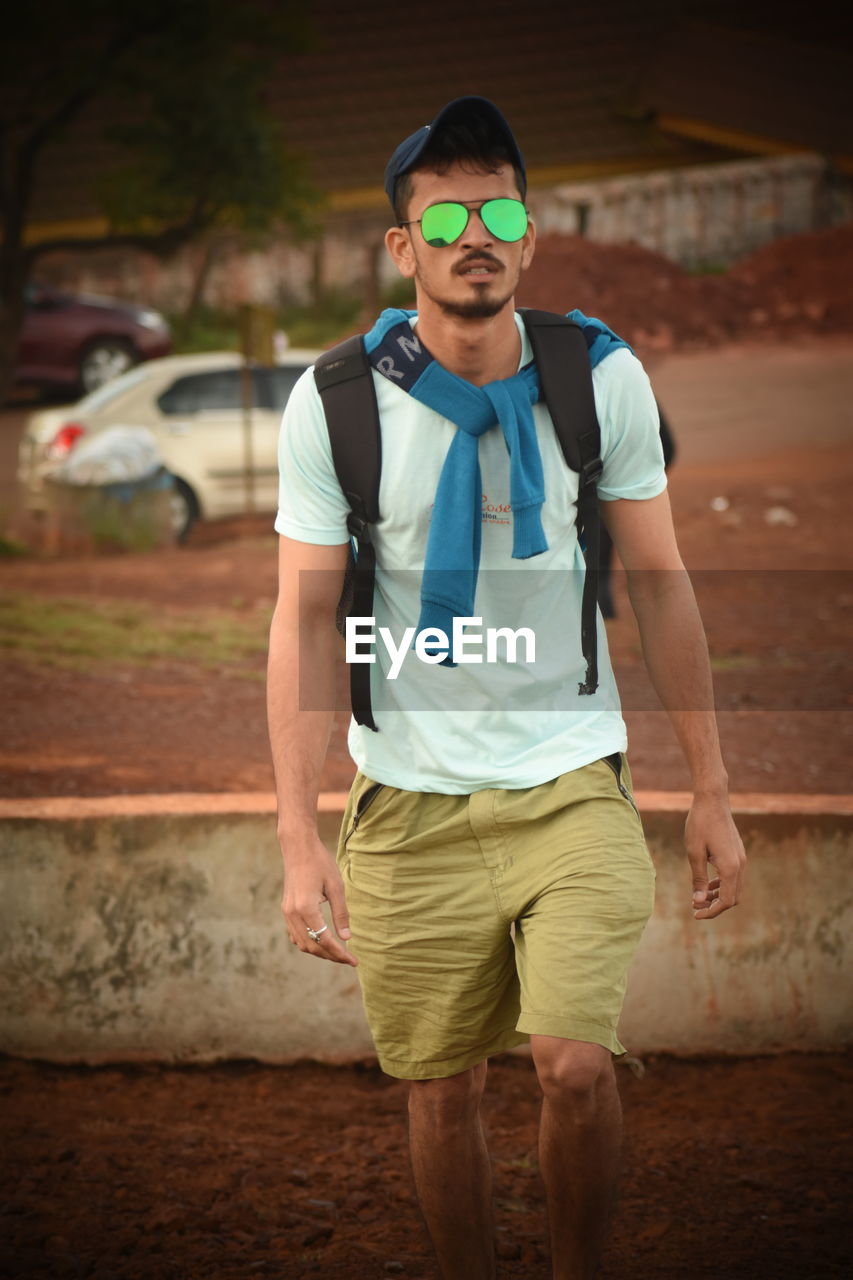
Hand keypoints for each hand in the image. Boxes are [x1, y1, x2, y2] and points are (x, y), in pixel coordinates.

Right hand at [281, 834, 357, 965]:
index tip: (354, 961)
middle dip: (331, 956)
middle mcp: (293, 914)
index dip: (340, 953)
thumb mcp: (336, 887)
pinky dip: (308, 943)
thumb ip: (341, 914)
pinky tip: (321, 942)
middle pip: (312, 946)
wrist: (298, 848)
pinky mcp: (286, 909)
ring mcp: (287, 912)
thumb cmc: (320, 863)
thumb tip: (347, 938)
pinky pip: (295, 935)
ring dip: (319, 952)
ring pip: (302, 943)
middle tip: (349, 960)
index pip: (324, 940)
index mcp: (306, 908)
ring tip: (337, 953)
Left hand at [685, 794, 745, 920]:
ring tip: (698, 897)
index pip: (726, 901)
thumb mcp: (694, 853)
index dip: (711, 912)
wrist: (712, 801)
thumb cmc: (700, 824)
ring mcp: (741, 859)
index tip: (695, 914)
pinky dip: (722, 885)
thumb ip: (698, 879)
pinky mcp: (738, 854)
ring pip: (734, 888)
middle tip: (695, 907)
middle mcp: (740, 865)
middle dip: (715, 906)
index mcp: (730, 867)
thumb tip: (698, 902)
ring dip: (718, 896)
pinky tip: (707, 884)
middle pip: (733, 898)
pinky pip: (733, 877)